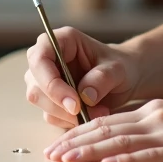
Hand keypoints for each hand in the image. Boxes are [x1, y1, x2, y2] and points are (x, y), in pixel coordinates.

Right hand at [25, 28, 140, 128]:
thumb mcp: (118, 70)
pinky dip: (70, 121)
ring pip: (40, 103)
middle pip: (36, 86)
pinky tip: (90, 116)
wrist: (126, 79)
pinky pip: (50, 115)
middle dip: (60, 105)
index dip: (51, 83)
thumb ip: (102, 79)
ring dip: (67, 115)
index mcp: (62, 40)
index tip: (75, 104)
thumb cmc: (121, 67)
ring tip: (98, 112)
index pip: (40, 59)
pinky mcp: (49, 98)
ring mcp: (45, 79)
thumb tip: (84, 96)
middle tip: (91, 113)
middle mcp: (48, 58)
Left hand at [43, 99, 162, 161]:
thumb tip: (118, 144)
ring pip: (121, 142)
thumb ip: (149, 130)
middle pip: (107, 129)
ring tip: (68, 161)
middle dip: (75, 143)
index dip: (79, 133)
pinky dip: (127, 161)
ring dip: (90, 152)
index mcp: (154, 110)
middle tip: (51, 155)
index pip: (107, 121)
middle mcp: (157, 117)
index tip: (58, 144)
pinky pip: (150, 157)